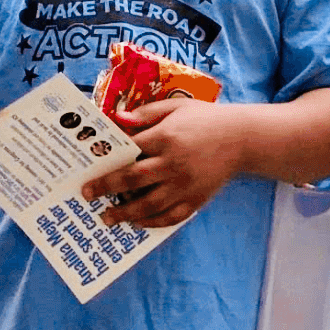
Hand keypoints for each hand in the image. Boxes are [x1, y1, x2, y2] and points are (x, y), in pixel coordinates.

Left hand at [81, 98, 241, 228]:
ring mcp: (185, 184)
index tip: (90, 170)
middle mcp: (174, 163)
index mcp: (166, 137)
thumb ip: (146, 113)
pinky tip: (139, 223)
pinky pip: (172, 216)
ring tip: (109, 217)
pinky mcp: (197, 199)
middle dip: (107, 189)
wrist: (241, 138)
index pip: (129, 152)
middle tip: (88, 196)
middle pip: (134, 180)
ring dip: (126, 213)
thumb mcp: (176, 106)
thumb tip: (118, 118)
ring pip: (150, 204)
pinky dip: (153, 222)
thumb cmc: (205, 119)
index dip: (107, 163)